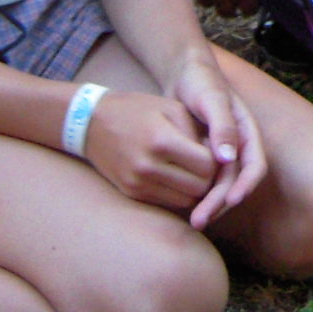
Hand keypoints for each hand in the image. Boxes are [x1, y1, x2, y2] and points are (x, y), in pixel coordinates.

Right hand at [81, 89, 221, 213]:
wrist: (91, 123)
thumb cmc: (138, 110)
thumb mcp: (172, 108)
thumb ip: (198, 132)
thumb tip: (221, 158)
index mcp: (161, 141)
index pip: (207, 166)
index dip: (216, 159)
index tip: (212, 149)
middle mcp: (148, 167)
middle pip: (199, 188)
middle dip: (208, 177)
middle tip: (204, 161)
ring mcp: (138, 184)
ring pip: (186, 201)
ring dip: (194, 188)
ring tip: (190, 168)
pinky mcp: (132, 194)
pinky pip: (168, 203)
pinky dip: (178, 193)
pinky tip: (175, 175)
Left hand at [165, 51, 265, 227]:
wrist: (183, 75)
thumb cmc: (201, 82)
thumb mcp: (211, 100)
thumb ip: (222, 125)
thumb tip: (228, 158)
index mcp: (248, 134)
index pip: (255, 167)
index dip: (246, 186)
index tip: (231, 201)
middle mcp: (238, 148)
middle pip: (235, 183)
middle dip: (220, 204)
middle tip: (200, 221)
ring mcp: (221, 154)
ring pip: (220, 187)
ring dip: (209, 205)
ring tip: (192, 221)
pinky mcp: (203, 159)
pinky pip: (205, 182)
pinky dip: (197, 196)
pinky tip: (182, 207)